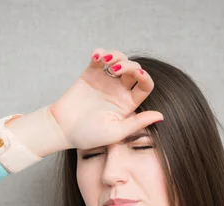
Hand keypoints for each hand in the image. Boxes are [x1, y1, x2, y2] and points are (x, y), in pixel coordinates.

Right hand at [49, 48, 163, 150]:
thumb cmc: (88, 135)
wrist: (62, 129)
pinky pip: (99, 57)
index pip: (145, 85)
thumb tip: (161, 116)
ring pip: (118, 59)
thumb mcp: (116, 132)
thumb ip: (138, 123)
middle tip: (115, 69)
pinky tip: (97, 57)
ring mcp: (104, 81)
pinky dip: (100, 52)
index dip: (145, 76)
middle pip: (133, 69)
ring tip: (106, 62)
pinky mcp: (89, 74)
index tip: (138, 73)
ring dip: (115, 55)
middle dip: (128, 64)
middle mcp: (118, 91)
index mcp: (128, 104)